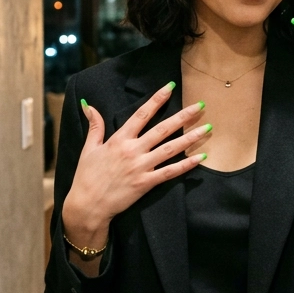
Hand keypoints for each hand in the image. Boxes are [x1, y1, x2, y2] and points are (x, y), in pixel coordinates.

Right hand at [61, 83, 210, 249]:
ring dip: (190, 138)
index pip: (142, 114)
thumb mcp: (89, 148)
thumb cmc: (86, 176)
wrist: (88, 205)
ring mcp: (141, 167)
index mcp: (119, 139)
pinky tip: (200, 157)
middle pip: (162, 129)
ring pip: (170, 149)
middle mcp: (133, 150)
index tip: (171, 87)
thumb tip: (88, 105)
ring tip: (207, 128)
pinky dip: (186, 165)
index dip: (157, 100)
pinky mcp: (146, 183)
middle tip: (200, 106)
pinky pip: (170, 172)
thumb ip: (95, 126)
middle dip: (183, 116)